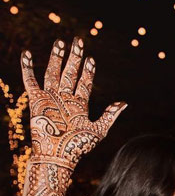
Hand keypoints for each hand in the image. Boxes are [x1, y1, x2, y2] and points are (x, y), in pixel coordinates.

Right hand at [21, 38, 125, 164]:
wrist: (58, 155)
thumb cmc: (78, 146)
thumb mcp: (99, 130)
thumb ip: (110, 115)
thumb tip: (125, 103)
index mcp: (79, 105)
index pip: (84, 83)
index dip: (88, 71)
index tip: (91, 58)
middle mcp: (65, 99)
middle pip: (70, 73)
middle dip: (74, 57)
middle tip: (78, 41)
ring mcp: (51, 98)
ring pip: (53, 73)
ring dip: (57, 58)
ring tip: (61, 42)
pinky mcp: (36, 100)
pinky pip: (30, 80)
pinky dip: (28, 67)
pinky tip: (28, 54)